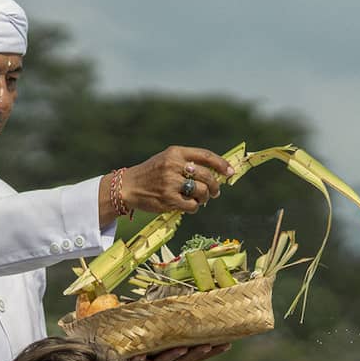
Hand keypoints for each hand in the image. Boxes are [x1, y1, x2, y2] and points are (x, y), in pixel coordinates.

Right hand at [120, 146, 234, 213]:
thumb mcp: (168, 160)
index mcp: (175, 152)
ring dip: (205, 198)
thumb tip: (217, 173)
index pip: (205, 156)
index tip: (230, 172)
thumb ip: (188, 163)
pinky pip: (192, 206)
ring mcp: (171, 182)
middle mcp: (174, 165)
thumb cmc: (152, 173)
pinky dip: (194, 207)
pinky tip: (189, 206)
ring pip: (202, 192)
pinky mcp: (168, 199)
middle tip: (215, 192)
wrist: (129, 186)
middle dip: (215, 186)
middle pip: (207, 176)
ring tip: (200, 199)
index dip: (221, 164)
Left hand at [127, 344, 230, 360]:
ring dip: (172, 356)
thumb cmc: (136, 360)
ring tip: (180, 348)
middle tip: (210, 345)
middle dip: (198, 353)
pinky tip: (140, 356)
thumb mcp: (154, 349)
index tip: (228, 343)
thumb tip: (175, 309)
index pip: (196, 357)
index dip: (212, 351)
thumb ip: (164, 335)